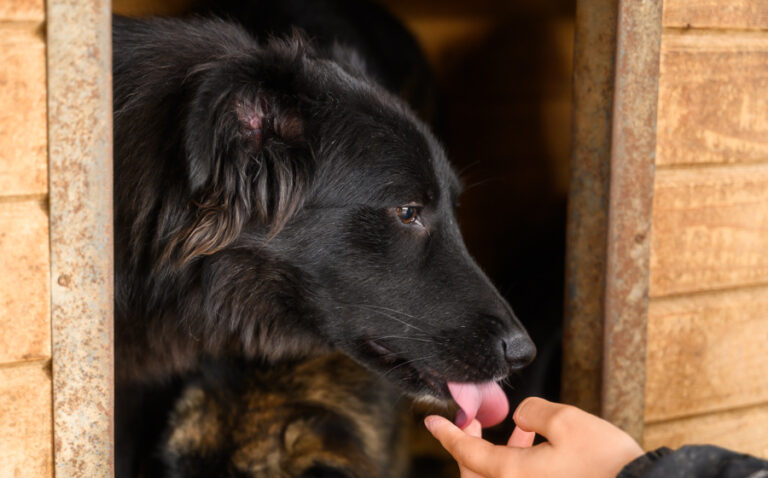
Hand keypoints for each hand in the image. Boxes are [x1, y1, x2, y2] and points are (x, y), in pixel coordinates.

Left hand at [425, 397, 643, 477]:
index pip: (466, 454)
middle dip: (470, 446)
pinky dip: (515, 466)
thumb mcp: (569, 421)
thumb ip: (534, 411)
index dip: (447, 434)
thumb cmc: (609, 465)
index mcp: (512, 477)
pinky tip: (534, 445)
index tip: (431, 420)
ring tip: (515, 430)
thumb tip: (520, 417)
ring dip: (495, 456)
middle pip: (475, 474)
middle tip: (474, 423)